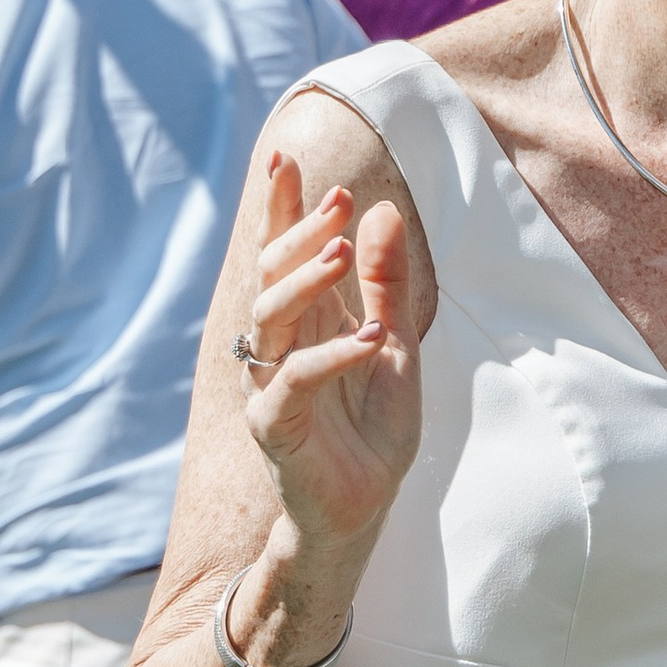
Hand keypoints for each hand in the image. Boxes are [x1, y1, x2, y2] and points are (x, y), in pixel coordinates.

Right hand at [237, 154, 421, 555]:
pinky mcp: (274, 426)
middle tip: (336, 199)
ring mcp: (269, 384)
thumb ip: (389, 285)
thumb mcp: (396, 346)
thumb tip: (383, 212)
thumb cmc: (372, 430)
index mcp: (306, 321)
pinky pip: (295, 381)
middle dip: (298, 232)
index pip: (284, 254)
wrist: (362, 507)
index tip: (286, 159)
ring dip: (305, 282)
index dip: (282, 208)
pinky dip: (331, 355)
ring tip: (341, 252)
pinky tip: (369, 338)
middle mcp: (278, 346)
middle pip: (271, 274)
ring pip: (270, 318)